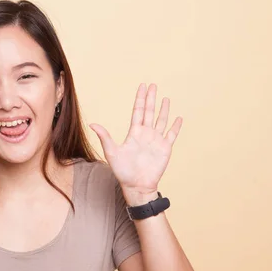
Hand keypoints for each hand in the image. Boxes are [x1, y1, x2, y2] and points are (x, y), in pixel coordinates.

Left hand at [90, 83, 181, 201]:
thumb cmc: (123, 171)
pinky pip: (172, 135)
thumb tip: (92, 124)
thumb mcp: (111, 152)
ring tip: (166, 98)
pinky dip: (175, 126)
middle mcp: (146, 134)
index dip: (140, 99)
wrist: (137, 185)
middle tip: (153, 85)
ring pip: (161, 120)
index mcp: (134, 133)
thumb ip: (105, 137)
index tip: (142, 86)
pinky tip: (178, 118)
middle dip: (151, 98)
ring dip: (164, 110)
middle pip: (150, 112)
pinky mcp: (165, 148)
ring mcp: (156, 140)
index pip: (138, 111)